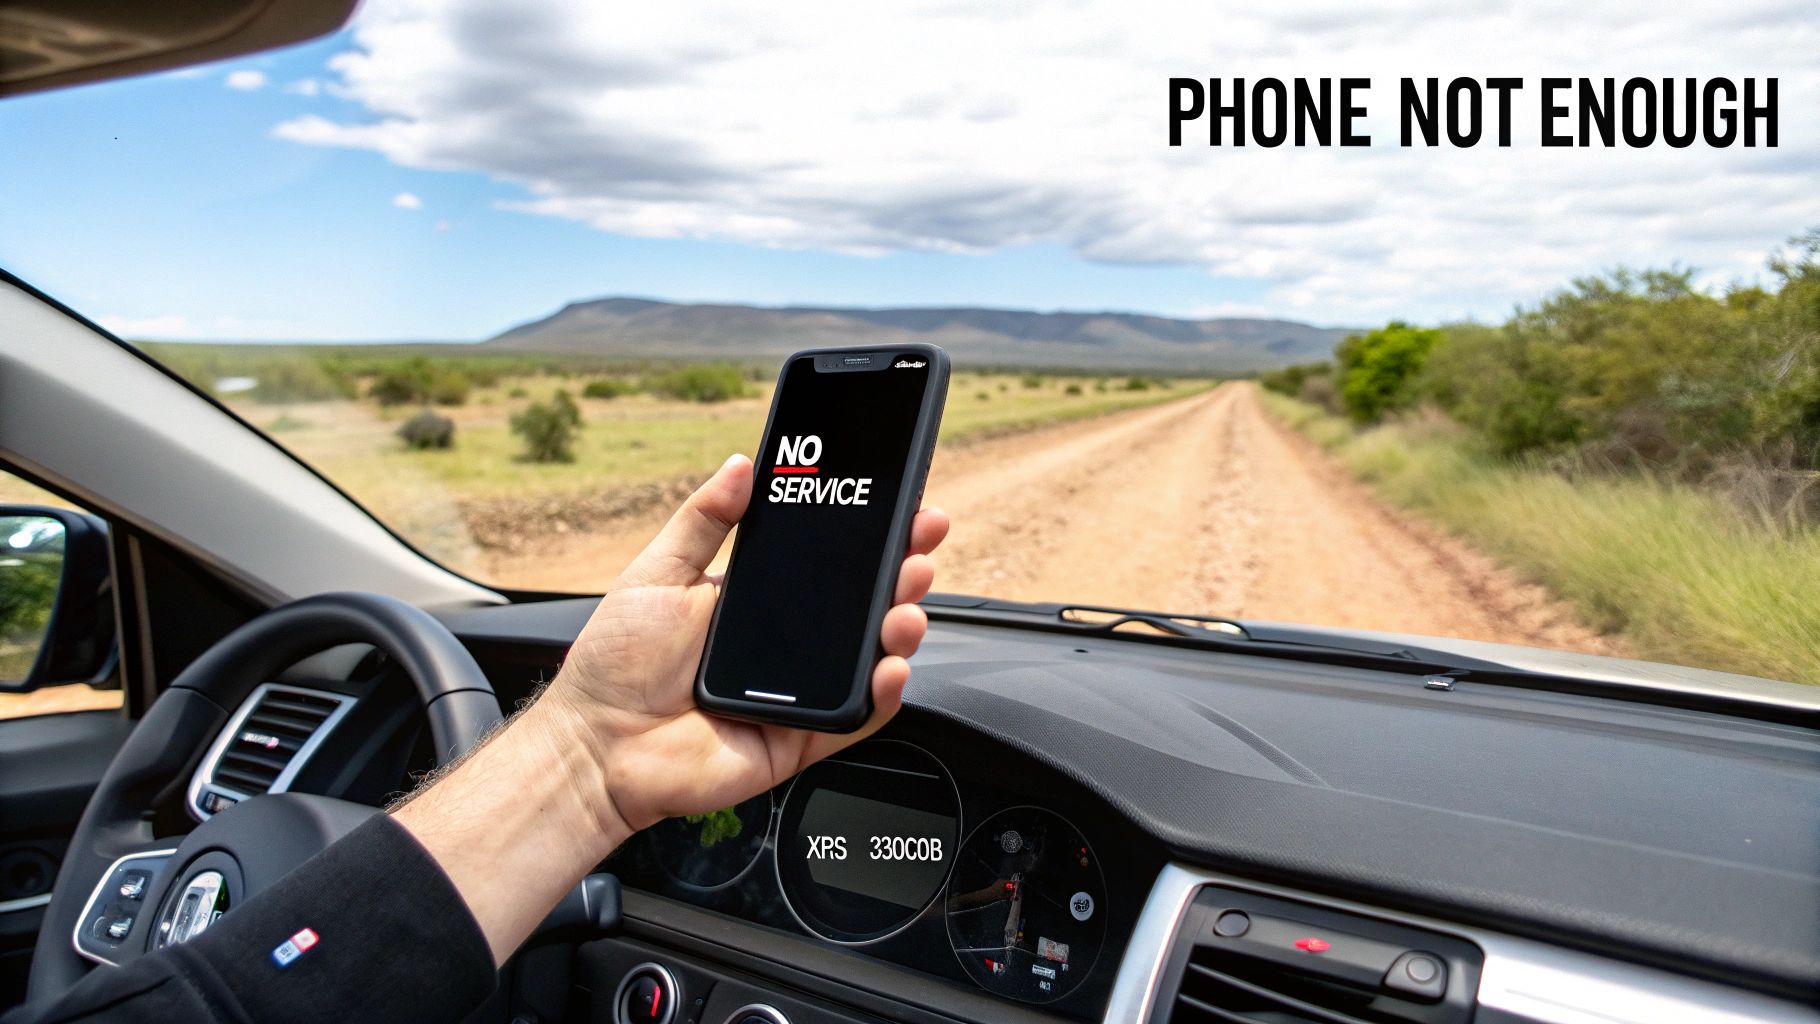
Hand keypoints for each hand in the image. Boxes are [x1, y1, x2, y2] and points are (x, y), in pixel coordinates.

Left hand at [545, 452, 949, 837]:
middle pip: (864, 606)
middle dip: (901, 573)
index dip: (872, 537)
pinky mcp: (802, 737)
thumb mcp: (658, 572)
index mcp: (761, 601)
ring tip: (904, 606)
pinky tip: (889, 666)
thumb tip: (742, 463)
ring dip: (900, 627)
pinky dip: (882, 695)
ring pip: (871, 658)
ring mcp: (800, 692)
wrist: (596, 744)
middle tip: (917, 549)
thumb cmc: (616, 664)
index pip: (831, 562)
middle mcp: (790, 645)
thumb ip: (704, 519)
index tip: (902, 506)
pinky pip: (856, 717)